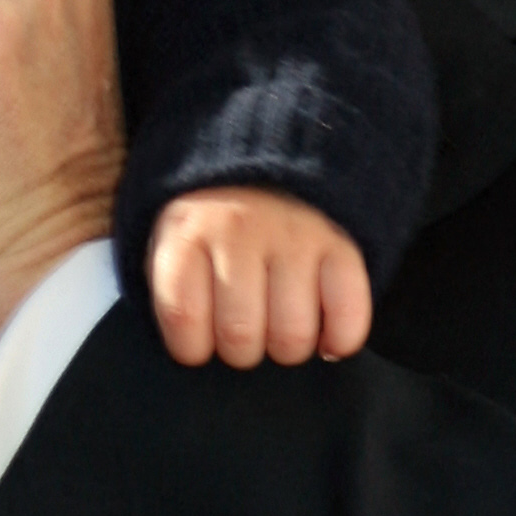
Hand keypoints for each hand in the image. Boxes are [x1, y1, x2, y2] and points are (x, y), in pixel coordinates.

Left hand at [149, 188, 372, 367]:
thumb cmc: (210, 230)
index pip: (184, 317)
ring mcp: (294, 237)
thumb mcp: (168, 243)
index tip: (198, 341)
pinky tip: (324, 334)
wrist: (265, 164)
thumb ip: (167, 291)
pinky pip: (349, 318)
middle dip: (241, 351)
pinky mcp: (341, 246)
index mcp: (188, 235)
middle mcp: (240, 232)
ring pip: (293, 336)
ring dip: (286, 348)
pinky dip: (339, 340)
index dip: (191, 347)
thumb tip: (187, 350)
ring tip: (279, 329)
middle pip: (240, 335)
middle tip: (243, 333)